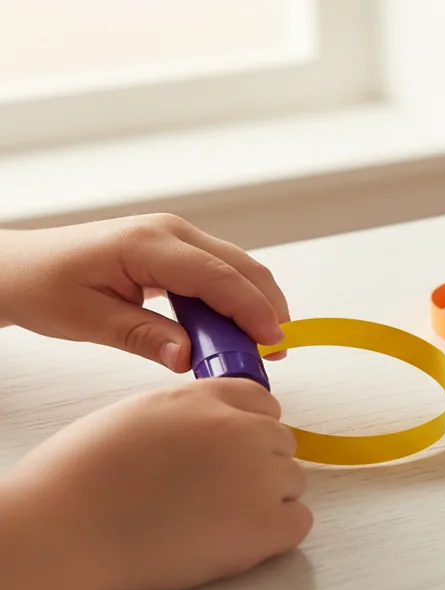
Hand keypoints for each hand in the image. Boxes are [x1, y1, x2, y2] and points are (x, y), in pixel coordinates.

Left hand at [0, 214, 288, 371]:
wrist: (19, 268)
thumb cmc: (44, 286)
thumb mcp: (88, 320)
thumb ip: (144, 337)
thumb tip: (189, 358)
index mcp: (148, 244)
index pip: (218, 277)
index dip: (252, 310)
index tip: (272, 342)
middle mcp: (170, 232)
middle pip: (240, 266)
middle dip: (265, 307)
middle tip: (274, 351)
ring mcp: (175, 236)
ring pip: (236, 267)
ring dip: (253, 304)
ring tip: (256, 346)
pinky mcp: (176, 248)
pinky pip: (219, 271)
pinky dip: (235, 299)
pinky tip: (233, 329)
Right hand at [2, 379, 310, 589]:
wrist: (65, 533)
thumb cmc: (80, 481)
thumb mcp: (138, 414)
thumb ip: (189, 413)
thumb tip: (213, 427)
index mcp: (206, 398)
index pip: (261, 402)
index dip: (247, 429)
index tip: (228, 453)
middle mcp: (240, 429)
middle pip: (281, 443)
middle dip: (256, 465)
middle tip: (211, 495)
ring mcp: (258, 476)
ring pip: (292, 482)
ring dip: (265, 500)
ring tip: (213, 521)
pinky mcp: (265, 526)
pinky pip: (298, 522)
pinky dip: (276, 534)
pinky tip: (233, 541)